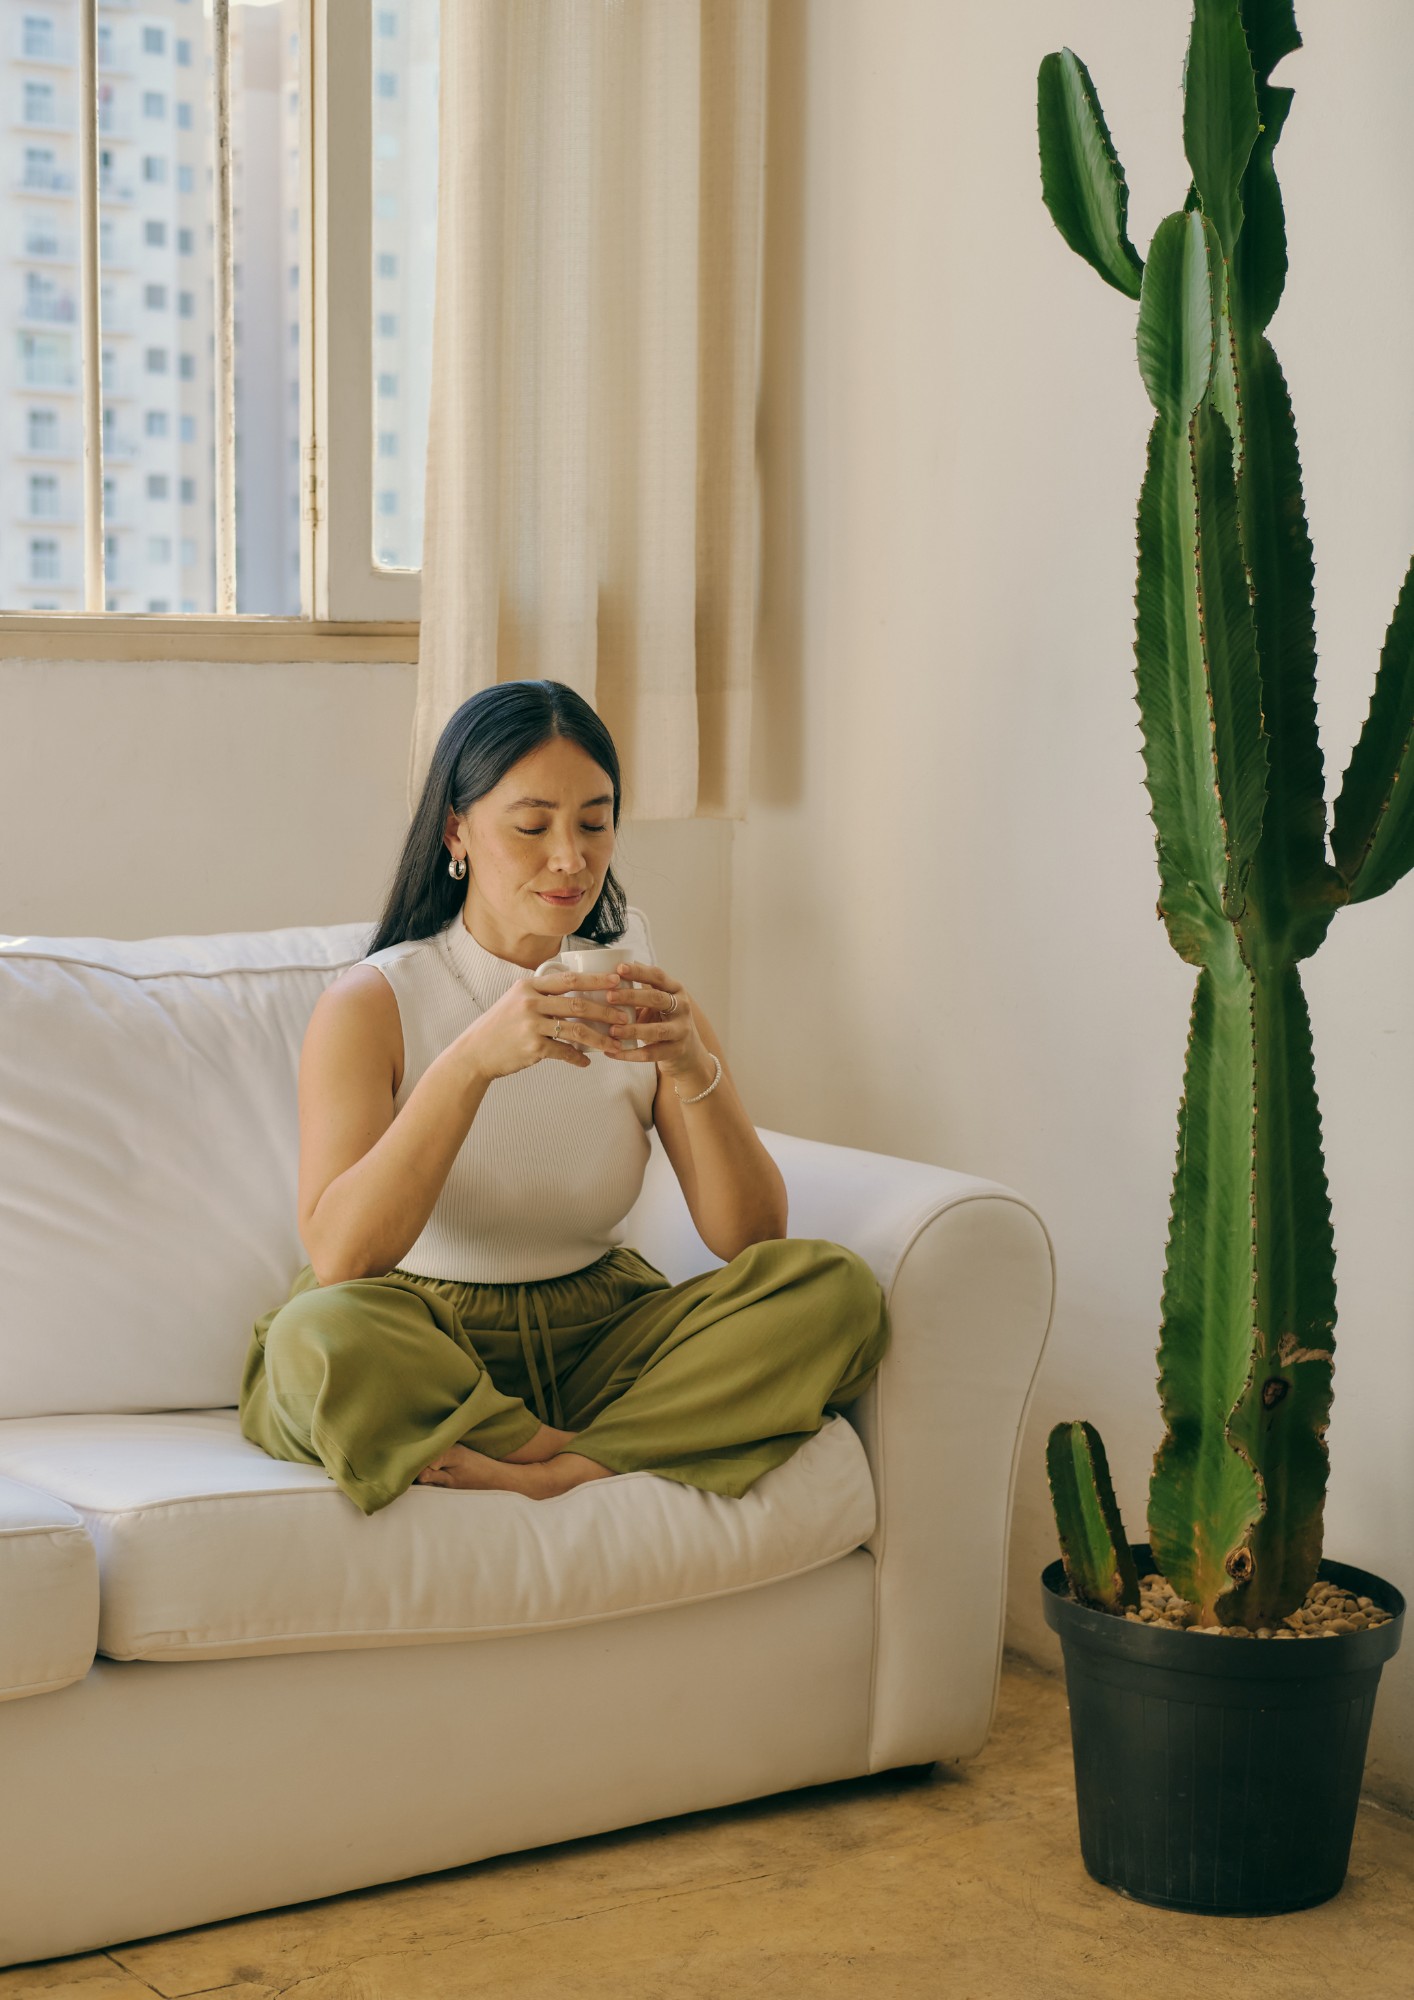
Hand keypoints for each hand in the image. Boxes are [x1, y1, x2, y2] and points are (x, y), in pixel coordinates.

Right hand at [459, 969, 636, 1079]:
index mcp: (528, 986)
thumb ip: (541, 995)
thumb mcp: (516, 1000)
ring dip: (599, 1038)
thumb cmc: (500, 1027)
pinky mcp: (532, 1047)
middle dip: (605, 1011)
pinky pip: (563, 1051)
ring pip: (575, 1029)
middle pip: (577, 1003)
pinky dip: (577, 1058)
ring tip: (615, 1043)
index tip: (616, 981)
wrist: (475, 1052)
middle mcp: (529, 1002)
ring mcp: (530, 1024)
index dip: (596, 980)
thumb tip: (575, 995)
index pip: (569, 979)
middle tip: (624, 1016)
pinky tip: (587, 1061)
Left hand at [602, 960, 708, 1084]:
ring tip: (612, 1030)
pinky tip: (612, 1053)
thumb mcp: (655, 1002)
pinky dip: (631, 1054)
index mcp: (675, 989)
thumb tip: (605, 977)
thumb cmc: (662, 1019)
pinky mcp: (677, 1050)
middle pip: (657, 999)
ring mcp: (682, 1030)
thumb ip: (638, 991)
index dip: (639, 971)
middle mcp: (682, 1007)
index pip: (658, 976)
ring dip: (632, 1030)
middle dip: (632, 997)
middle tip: (609, 996)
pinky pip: (652, 1054)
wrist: (687, 1049)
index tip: (619, 968)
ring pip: (657, 1029)